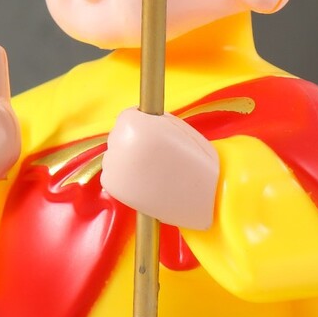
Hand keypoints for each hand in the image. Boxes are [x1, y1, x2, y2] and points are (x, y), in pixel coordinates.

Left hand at [101, 109, 219, 229]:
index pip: (127, 116)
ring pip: (115, 155)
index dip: (143, 124)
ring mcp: (114, 166)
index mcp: (138, 125)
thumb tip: (139, 120)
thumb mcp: (179, 129)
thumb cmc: (197, 163)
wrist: (205, 200)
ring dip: (128, 160)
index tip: (154, 135)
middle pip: (119, 135)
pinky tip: (145, 183)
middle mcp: (122, 144)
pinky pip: (112, 174)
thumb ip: (154, 121)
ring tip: (152, 171)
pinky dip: (125, 179)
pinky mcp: (112, 186)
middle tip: (155, 156)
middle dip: (134, 142)